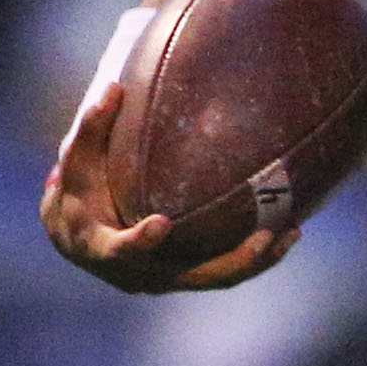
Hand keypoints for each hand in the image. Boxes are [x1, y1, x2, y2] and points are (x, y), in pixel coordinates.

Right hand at [35, 80, 295, 293]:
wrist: (78, 237)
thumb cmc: (76, 194)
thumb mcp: (76, 164)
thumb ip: (92, 130)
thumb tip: (114, 86)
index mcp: (103, 249)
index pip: (122, 250)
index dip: (141, 242)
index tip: (161, 223)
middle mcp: (140, 274)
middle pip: (192, 276)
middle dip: (232, 260)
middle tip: (265, 236)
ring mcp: (168, 279)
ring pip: (218, 278)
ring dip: (256, 261)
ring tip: (291, 232)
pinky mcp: (187, 275)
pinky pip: (225, 271)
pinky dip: (256, 257)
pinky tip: (287, 231)